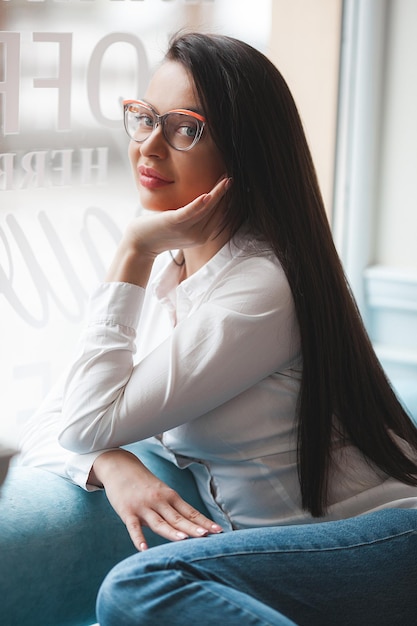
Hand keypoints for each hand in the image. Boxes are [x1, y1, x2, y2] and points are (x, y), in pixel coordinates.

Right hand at [90, 449, 222, 550]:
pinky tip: (144, 548)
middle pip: (178, 518)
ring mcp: (143, 506)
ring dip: (171, 531)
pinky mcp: (127, 511)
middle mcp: (159, 501)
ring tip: (183, 540)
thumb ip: (172, 509)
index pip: (190, 511)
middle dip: (192, 527)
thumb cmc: (144, 484)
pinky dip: (138, 538)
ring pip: (159, 522)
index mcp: (170, 496)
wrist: (120, 466)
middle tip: (206, 536)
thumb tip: (191, 526)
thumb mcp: (161, 492)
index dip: (204, 521)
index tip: (219, 530)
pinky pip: (133, 527)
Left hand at [106, 176, 231, 284]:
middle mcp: (198, 236)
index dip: (226, 199)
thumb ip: (195, 215)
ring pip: (207, 209)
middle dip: (224, 193)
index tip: (230, 183)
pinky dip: (199, 204)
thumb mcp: (182, 224)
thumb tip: (205, 199)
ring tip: (225, 179)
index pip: (219, 215)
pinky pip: (189, 213)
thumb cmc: (160, 230)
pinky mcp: (173, 223)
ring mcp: (186, 231)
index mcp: (202, 236)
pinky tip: (208, 194)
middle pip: (216, 211)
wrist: (140, 243)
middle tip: (231, 176)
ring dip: (217, 193)